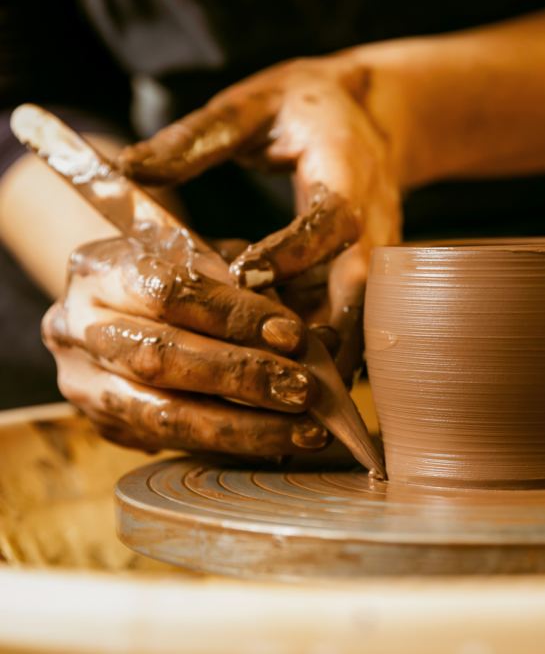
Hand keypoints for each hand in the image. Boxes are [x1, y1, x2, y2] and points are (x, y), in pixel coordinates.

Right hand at [42, 237, 328, 456]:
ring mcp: (85, 383)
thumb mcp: (207, 256)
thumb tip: (309, 341)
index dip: (234, 317)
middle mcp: (78, 328)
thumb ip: (248, 287)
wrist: (117, 301)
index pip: (169, 293)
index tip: (293, 335)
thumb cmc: (175, 270)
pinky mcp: (104, 424)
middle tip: (305, 391)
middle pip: (161, 359)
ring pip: (164, 416)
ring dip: (245, 429)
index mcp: (101, 270)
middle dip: (242, 378)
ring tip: (306, 432)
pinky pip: (173, 444)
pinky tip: (278, 445)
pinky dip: (232, 445)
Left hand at [118, 54, 401, 380]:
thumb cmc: (307, 107)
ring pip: (361, 314)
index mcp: (346, 174)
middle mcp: (373, 222)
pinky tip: (288, 375)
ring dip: (327, 354)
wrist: (374, 117)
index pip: (330, 220)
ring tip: (279, 394)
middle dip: (324, 332)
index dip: (294, 252)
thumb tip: (129, 168)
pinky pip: (353, 317)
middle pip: (360, 287)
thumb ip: (198, 138)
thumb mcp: (253, 106)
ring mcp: (379, 253)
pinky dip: (325, 348)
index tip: (245, 276)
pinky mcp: (372, 273)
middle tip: (274, 373)